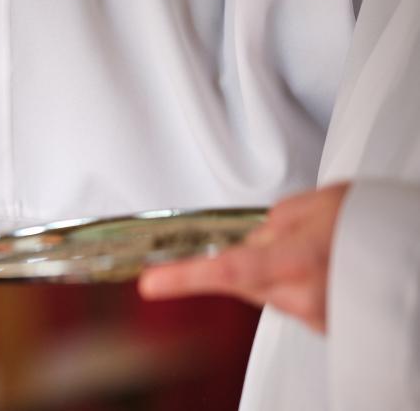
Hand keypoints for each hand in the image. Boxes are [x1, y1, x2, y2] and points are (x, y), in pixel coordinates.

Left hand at [138, 183, 350, 333]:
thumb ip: (275, 222)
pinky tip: (331, 266)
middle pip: (247, 280)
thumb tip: (254, 238)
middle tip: (293, 235)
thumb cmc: (380, 223)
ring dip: (284, 269)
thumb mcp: (321, 204)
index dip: (183, 278)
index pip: (226, 270)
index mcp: (295, 261)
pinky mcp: (329, 327)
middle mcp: (304, 297)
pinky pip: (299, 301)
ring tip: (325, 248)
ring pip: (273, 291)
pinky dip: (305, 282)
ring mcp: (318, 317)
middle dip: (253, 258)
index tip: (151, 284)